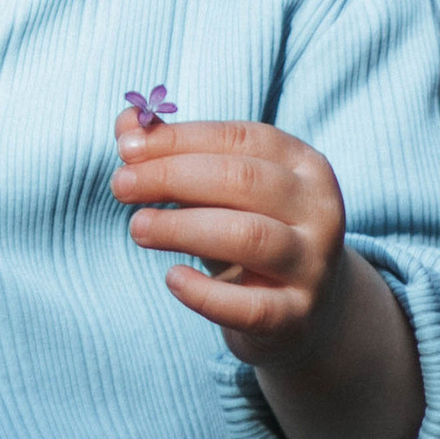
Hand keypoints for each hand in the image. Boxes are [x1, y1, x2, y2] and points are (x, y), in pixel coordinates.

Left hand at [111, 111, 352, 355]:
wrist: (306, 309)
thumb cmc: (251, 232)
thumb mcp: (221, 190)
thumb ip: (176, 153)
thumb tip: (126, 122)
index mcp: (303, 165)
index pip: (239, 139)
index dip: (179, 139)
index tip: (126, 147)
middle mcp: (318, 209)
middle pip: (243, 181)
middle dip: (172, 177)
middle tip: (121, 185)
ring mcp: (312, 265)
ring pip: (248, 236)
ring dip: (182, 228)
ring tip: (138, 227)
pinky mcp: (297, 316)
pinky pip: (250, 307)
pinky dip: (205, 294)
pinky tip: (172, 278)